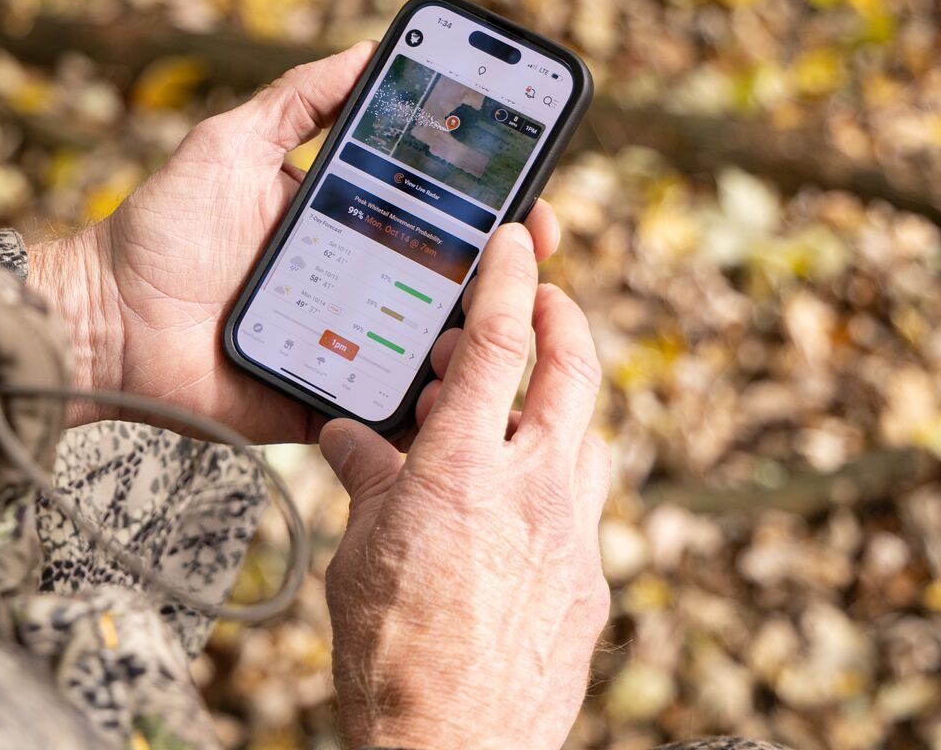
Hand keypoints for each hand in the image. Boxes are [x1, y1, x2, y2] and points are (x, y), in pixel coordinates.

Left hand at [27, 43, 561, 442]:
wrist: (103, 322)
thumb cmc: (160, 230)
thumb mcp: (231, 142)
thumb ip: (299, 99)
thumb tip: (370, 48)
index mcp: (339, 224)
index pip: (430, 211)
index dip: (483, 200)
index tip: (527, 185)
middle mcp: (352, 286)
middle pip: (449, 280)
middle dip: (504, 266)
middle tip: (536, 246)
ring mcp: (343, 348)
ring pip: (433, 346)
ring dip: (478, 329)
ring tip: (508, 307)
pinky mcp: (324, 404)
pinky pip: (389, 412)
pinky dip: (431, 402)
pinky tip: (464, 378)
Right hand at [318, 222, 610, 748]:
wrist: (451, 748)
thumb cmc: (390, 654)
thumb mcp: (358, 553)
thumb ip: (366, 481)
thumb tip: (349, 440)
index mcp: (463, 472)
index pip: (500, 346)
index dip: (511, 280)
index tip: (515, 242)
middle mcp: (533, 493)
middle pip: (574, 374)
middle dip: (564, 318)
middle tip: (547, 296)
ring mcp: (573, 540)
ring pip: (591, 440)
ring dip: (566, 405)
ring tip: (530, 401)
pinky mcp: (591, 585)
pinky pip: (585, 510)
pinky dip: (558, 484)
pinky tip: (521, 504)